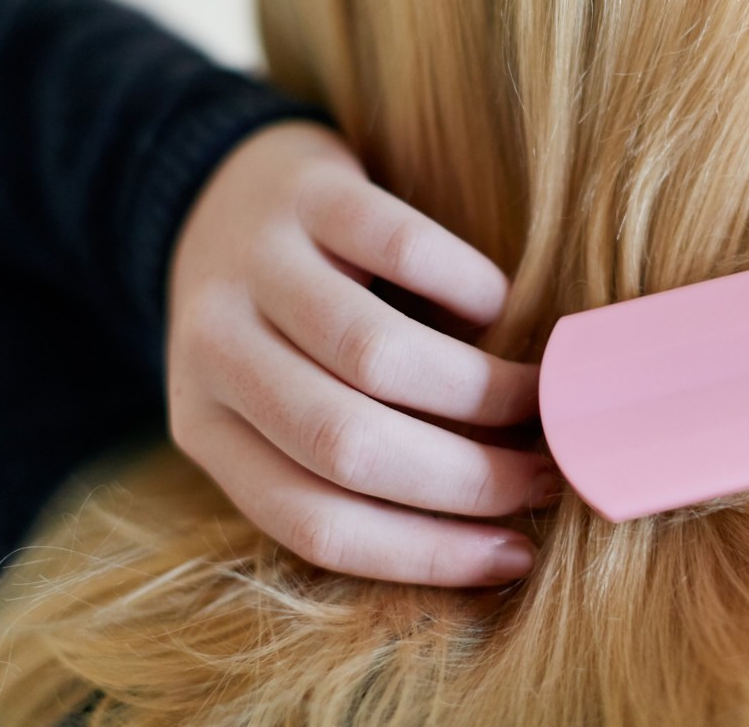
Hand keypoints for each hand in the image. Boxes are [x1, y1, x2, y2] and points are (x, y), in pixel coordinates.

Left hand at [167, 121, 552, 585]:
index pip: (311, 519)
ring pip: (375, 354)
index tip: (513, 556)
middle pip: (346, 445)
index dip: (423, 551)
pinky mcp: (307, 192)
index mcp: (205, 427)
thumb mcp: (275, 401)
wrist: (222, 192)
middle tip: (543, 476)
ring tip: (535, 398)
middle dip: (466, 477)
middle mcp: (214, 350)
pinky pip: (402, 246)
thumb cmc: (274, 322)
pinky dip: (468, 287)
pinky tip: (496, 306)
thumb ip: (344, 458)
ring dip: (478, 390)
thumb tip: (487, 524)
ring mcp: (255, 264)